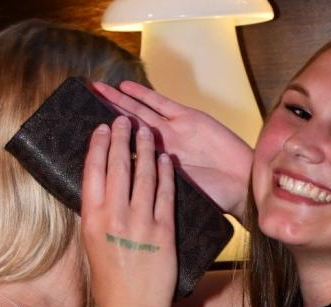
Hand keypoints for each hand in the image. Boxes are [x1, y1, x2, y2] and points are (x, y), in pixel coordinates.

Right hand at [81, 116, 175, 306]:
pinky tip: (166, 160)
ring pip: (144, 176)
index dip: (98, 146)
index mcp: (91, 220)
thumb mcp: (92, 247)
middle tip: (125, 119)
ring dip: (145, 149)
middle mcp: (114, 217)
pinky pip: (166, 195)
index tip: (102, 128)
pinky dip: (166, 174)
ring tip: (146, 131)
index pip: (93, 172)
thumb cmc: (110, 284)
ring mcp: (141, 223)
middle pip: (118, 167)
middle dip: (122, 138)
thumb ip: (97, 218)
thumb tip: (103, 193)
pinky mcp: (165, 232)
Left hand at [94, 81, 253, 220]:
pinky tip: (124, 86)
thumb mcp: (178, 194)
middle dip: (109, 116)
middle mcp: (162, 148)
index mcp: (157, 169)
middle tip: (87, 103)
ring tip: (98, 89)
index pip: (126, 153)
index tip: (88, 139)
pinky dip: (142, 94)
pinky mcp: (188, 118)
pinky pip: (160, 103)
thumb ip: (153, 183)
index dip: (108, 144)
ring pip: (140, 112)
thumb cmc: (216, 197)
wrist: (243, 184)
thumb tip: (121, 177)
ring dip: (119, 101)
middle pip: (128, 128)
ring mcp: (174, 131)